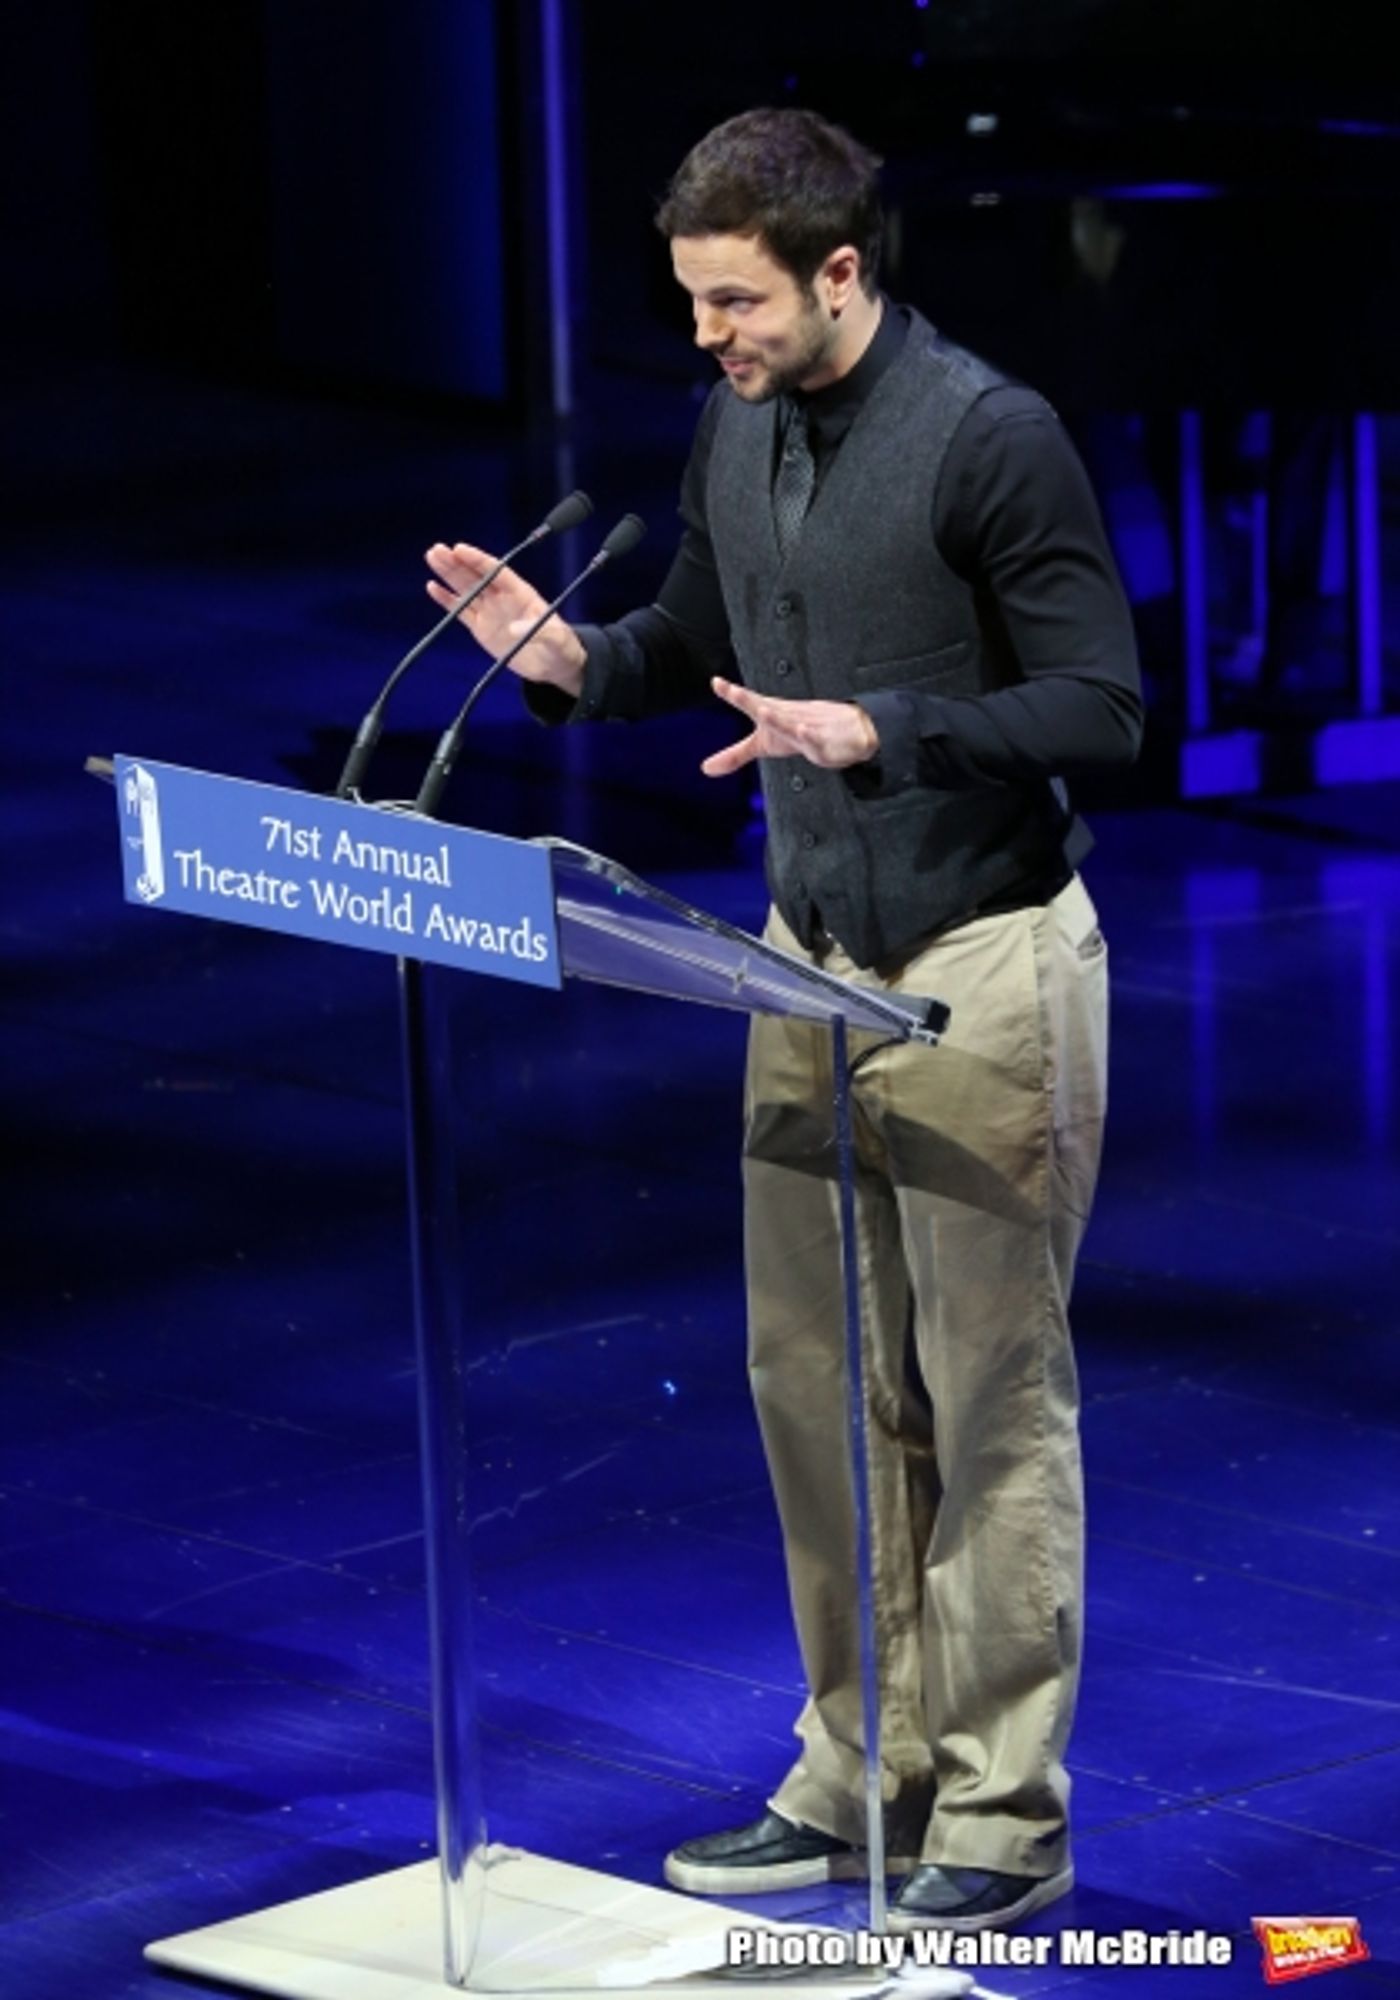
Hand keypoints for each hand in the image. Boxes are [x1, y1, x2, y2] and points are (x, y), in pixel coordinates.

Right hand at [425, 542, 586, 693]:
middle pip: (476, 576)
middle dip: (456, 563)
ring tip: (432, 557)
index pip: (496, 571)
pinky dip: (447, 600)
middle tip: (437, 550)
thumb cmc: (560, 646)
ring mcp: (490, 611)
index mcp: (521, 592)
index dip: (478, 560)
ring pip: (466, 589)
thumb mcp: (557, 638)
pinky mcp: (481, 628)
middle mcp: (502, 598)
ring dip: (449, 574)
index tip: (459, 548)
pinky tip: (432, 587)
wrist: (553, 665)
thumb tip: (514, 628)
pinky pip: (462, 611)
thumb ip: (539, 630)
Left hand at [701, 676, 879, 776]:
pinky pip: (816, 740)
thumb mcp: (764, 745)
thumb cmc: (800, 732)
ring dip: (778, 718)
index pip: (751, 702)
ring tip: (763, 711)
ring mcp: (806, 728)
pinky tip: (803, 732)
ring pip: (790, 723)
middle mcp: (787, 717)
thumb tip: (705, 768)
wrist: (847, 730)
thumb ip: (735, 755)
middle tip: (734, 691)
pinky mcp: (824, 743)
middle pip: (767, 708)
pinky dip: (810, 736)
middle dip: (750, 700)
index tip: (717, 683)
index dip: (733, 694)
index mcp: (772, 714)